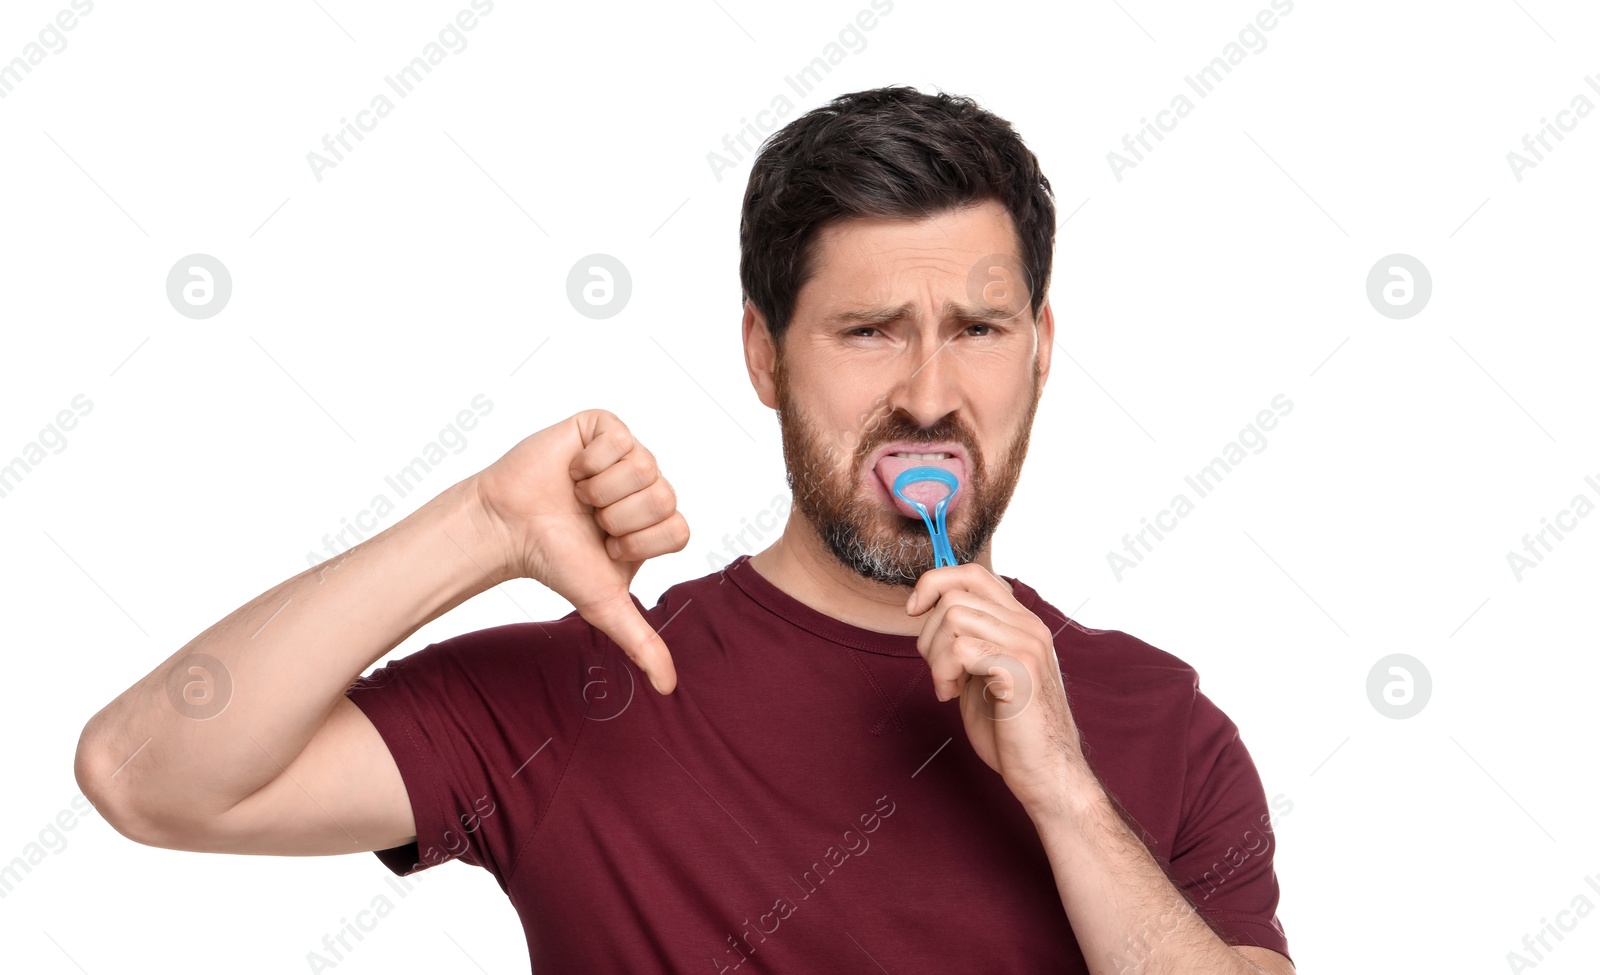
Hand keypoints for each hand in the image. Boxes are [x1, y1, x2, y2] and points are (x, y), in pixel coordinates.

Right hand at [473, 409, 688, 693]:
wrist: (508, 527)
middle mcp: (650, 485)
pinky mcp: (604, 426)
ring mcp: (630, 453)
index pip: (679, 529)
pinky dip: (589, 461)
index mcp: (658, 522)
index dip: (639, 541)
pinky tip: (572, 471)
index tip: (607, 544)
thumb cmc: (555, 561)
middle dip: (617, 516)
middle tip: (589, 519)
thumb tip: (669, 690)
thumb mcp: (604, 604)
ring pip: (643, 466)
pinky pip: (619, 439)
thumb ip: (641, 642)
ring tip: (578, 496)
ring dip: (600, 489)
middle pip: (664, 496)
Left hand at [905, 563, 1083, 813]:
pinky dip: (944, 673)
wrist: (1045, 772)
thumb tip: (928, 612)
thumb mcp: (982, 673)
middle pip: (954, 596)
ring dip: (936, 656)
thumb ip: (966, 641)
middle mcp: (1028, 626)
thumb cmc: (1011, 730)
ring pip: (954, 618)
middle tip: (940, 672)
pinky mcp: (1020, 669)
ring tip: (948, 687)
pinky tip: (953, 696)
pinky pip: (962, 648)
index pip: (973, 574)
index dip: (934, 582)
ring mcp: (1027, 645)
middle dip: (928, 634)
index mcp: (1021, 623)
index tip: (914, 611)